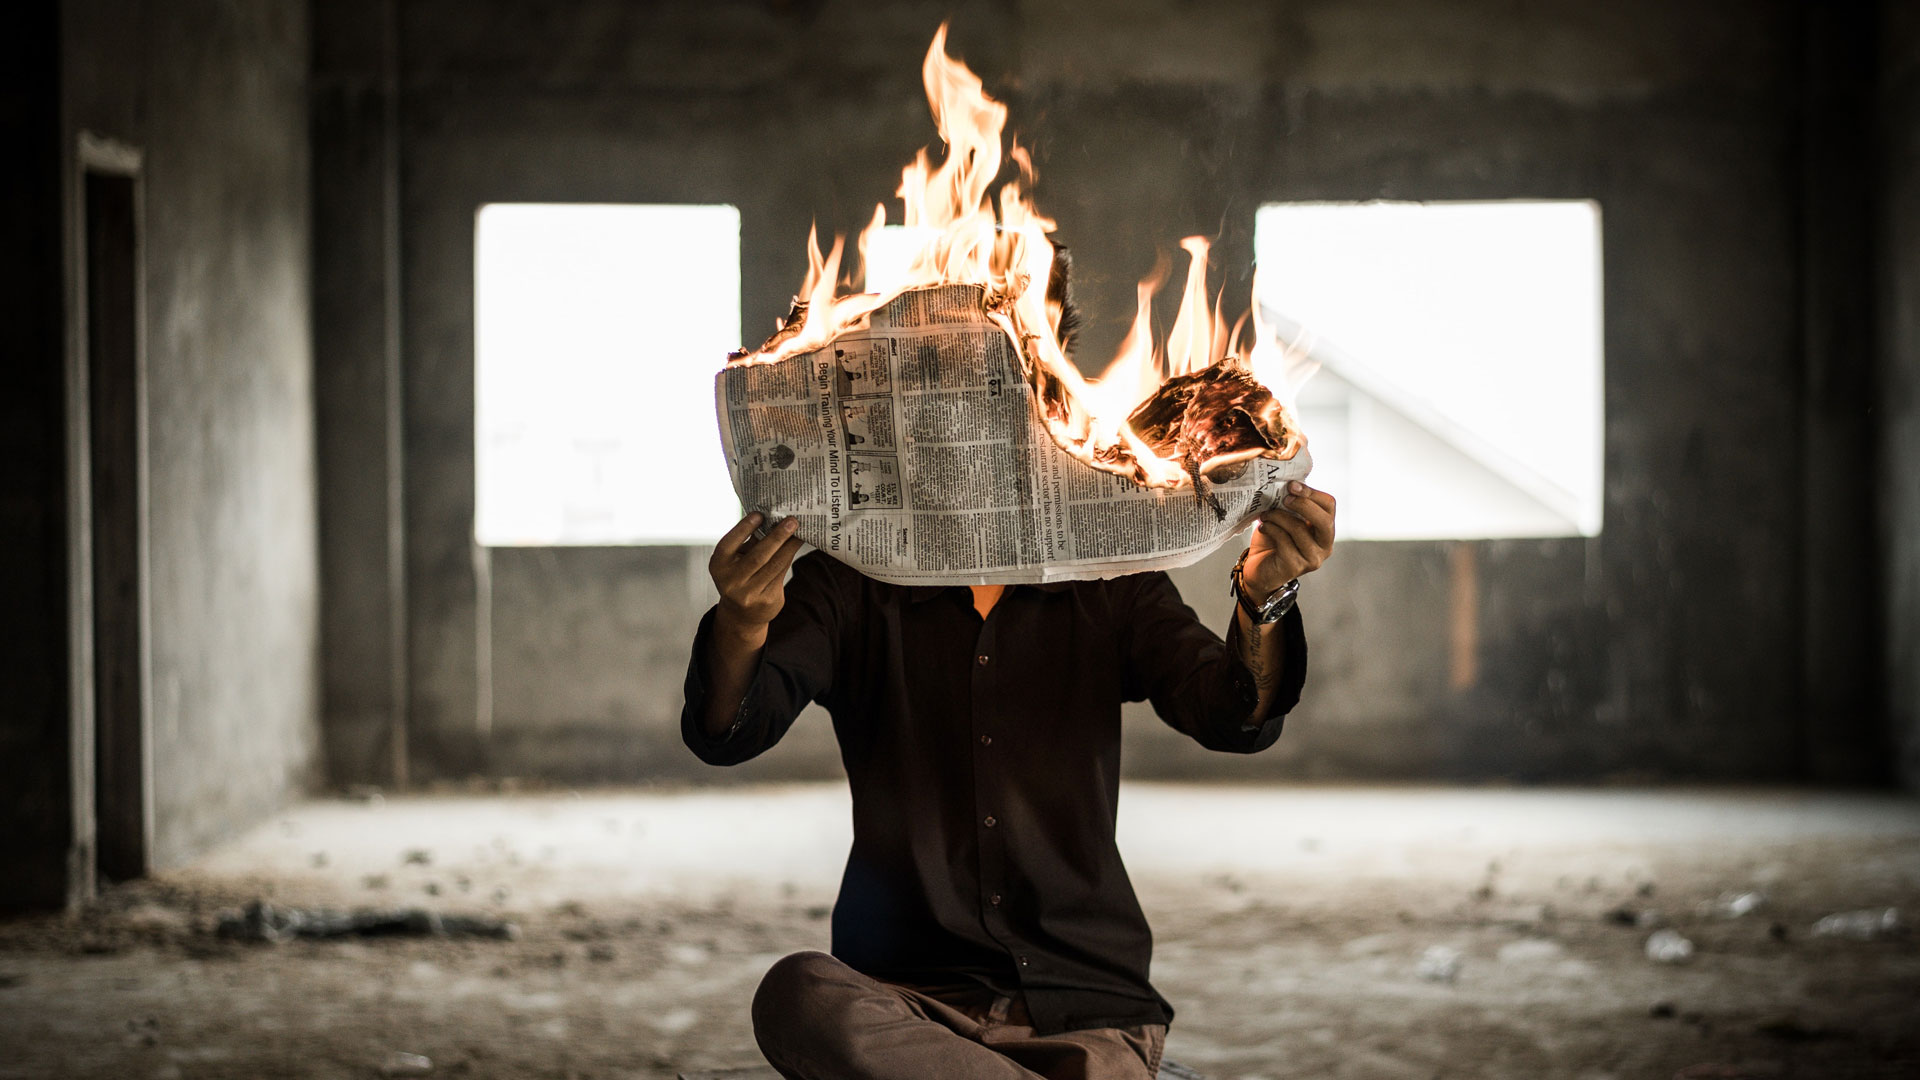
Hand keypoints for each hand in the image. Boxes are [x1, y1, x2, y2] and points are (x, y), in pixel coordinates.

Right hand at [709, 512, 802, 641]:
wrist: (742, 614)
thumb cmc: (739, 576)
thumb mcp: (735, 560)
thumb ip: (749, 542)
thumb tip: (771, 519)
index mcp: (719, 566)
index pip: (729, 543)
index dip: (744, 528)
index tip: (759, 514)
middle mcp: (731, 581)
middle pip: (758, 556)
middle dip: (777, 537)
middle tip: (791, 521)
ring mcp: (749, 594)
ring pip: (774, 565)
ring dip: (789, 546)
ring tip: (799, 531)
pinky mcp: (767, 600)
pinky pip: (781, 574)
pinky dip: (789, 557)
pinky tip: (796, 545)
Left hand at [1243, 481, 1335, 598]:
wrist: (1259, 569)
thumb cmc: (1273, 540)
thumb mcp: (1285, 518)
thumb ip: (1290, 503)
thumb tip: (1285, 481)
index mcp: (1325, 529)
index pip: (1329, 506)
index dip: (1312, 493)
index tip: (1291, 484)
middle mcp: (1324, 546)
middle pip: (1324, 520)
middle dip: (1303, 504)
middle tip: (1284, 497)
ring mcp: (1312, 558)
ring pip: (1299, 530)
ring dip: (1279, 517)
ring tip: (1265, 514)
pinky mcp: (1295, 567)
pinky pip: (1284, 542)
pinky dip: (1271, 530)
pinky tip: (1263, 527)